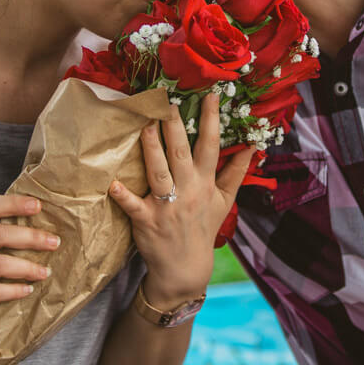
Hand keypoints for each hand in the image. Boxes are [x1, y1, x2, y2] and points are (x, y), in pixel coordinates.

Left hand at [108, 94, 254, 303]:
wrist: (186, 268)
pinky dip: (123, 195)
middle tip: (166, 100)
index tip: (211, 96)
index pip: (211, 146)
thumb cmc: (203, 229)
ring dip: (150, 147)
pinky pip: (133, 205)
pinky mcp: (145, 220)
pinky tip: (112, 183)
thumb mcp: (225, 201)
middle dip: (174, 125)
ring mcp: (166, 206)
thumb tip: (251, 146)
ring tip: (143, 123)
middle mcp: (187, 191)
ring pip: (157, 171)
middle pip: (180, 153)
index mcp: (205, 183)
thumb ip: (236, 172)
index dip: (211, 120)